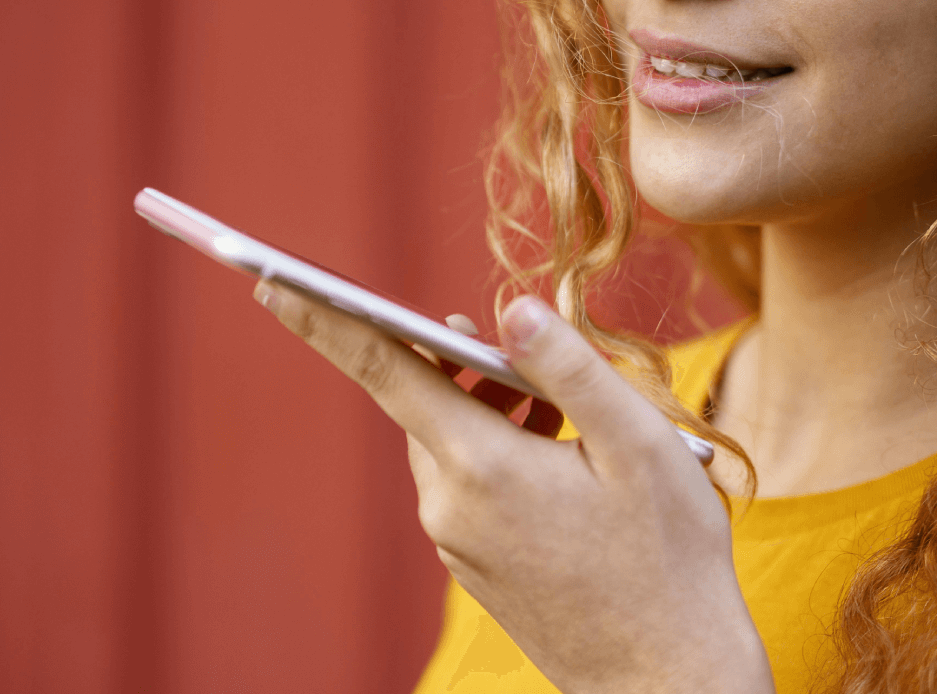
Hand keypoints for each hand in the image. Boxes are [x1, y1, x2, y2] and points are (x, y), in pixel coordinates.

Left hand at [253, 281, 774, 693]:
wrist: (668, 681)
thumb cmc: (666, 560)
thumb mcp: (639, 444)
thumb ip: (568, 366)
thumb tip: (509, 307)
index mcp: (482, 466)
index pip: (382, 371)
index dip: (325, 319)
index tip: (268, 282)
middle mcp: (450, 507)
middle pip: (428, 405)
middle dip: (466, 368)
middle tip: (532, 362)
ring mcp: (458, 545)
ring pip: (452, 448)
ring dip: (491, 413)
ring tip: (560, 412)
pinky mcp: (475, 569)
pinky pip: (467, 488)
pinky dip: (497, 457)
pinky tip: (554, 460)